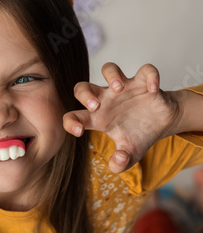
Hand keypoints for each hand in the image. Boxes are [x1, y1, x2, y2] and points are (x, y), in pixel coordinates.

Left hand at [63, 63, 179, 172]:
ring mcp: (125, 87)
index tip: (78, 131)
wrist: (161, 122)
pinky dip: (149, 76)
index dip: (70, 122)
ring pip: (109, 69)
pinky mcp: (144, 81)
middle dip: (84, 94)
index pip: (73, 116)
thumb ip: (121, 162)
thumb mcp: (130, 154)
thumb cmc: (139, 135)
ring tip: (119, 88)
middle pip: (82, 87)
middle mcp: (106, 99)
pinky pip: (145, 70)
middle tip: (96, 106)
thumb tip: (118, 162)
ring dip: (111, 76)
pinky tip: (152, 90)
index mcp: (98, 118)